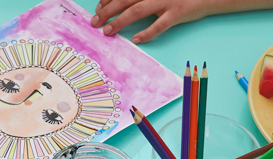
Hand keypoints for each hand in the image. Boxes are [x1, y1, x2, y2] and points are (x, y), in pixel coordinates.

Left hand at [92, 0, 214, 42]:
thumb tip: (124, 4)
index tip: (98, 8)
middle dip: (107, 11)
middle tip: (94, 22)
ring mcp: (167, 1)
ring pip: (137, 10)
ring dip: (120, 21)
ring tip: (108, 31)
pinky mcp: (178, 12)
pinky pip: (159, 25)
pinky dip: (146, 32)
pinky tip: (135, 39)